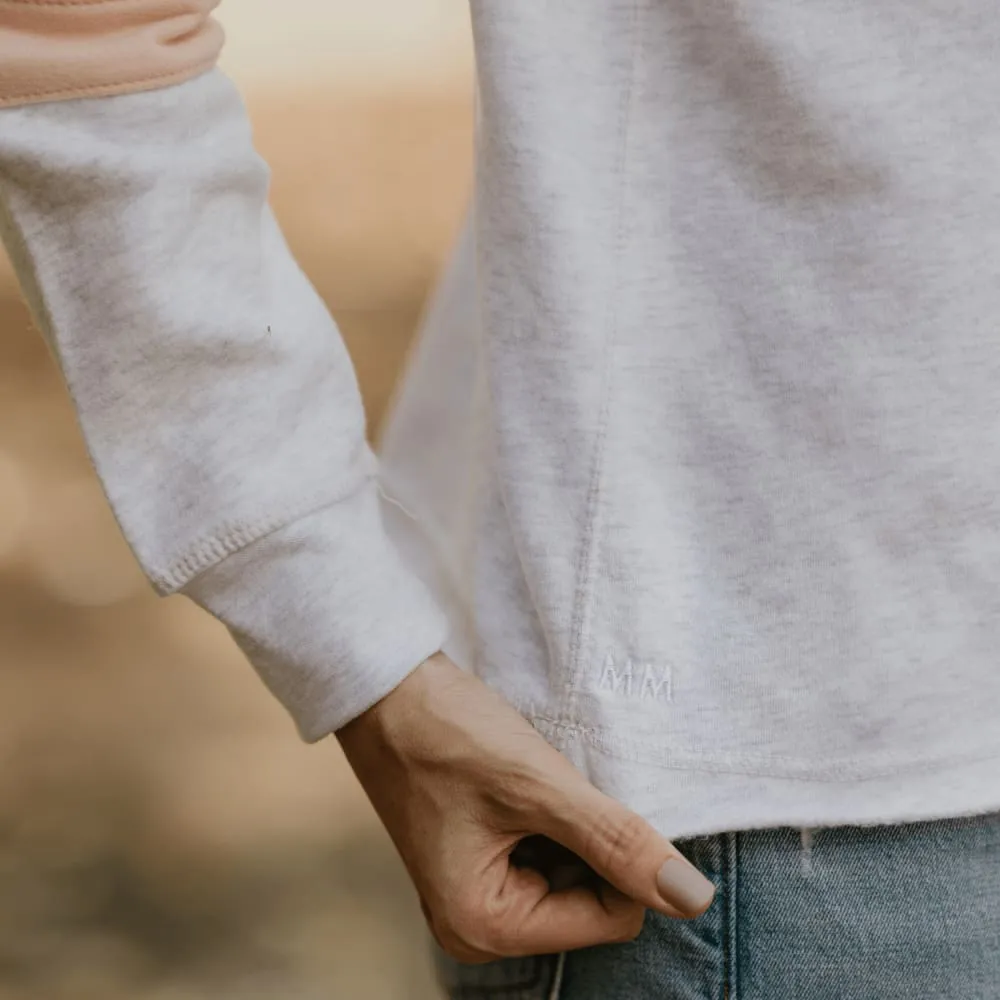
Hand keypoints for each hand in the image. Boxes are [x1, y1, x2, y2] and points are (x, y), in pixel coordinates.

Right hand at [337, 654, 714, 962]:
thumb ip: (615, 842)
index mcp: (486, 926)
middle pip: (593, 904)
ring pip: (575, 876)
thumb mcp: (537, 785)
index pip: (613, 919)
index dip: (623, 859)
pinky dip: (552, 819)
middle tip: (552, 788)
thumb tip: (694, 898)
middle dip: (592, 842)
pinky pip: (547, 855)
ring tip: (530, 781)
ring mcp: (477, 894)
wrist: (385, 688)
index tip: (590, 796)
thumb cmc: (445, 733)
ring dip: (572, 827)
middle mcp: (478, 926)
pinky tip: (522, 782)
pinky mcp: (479, 862)